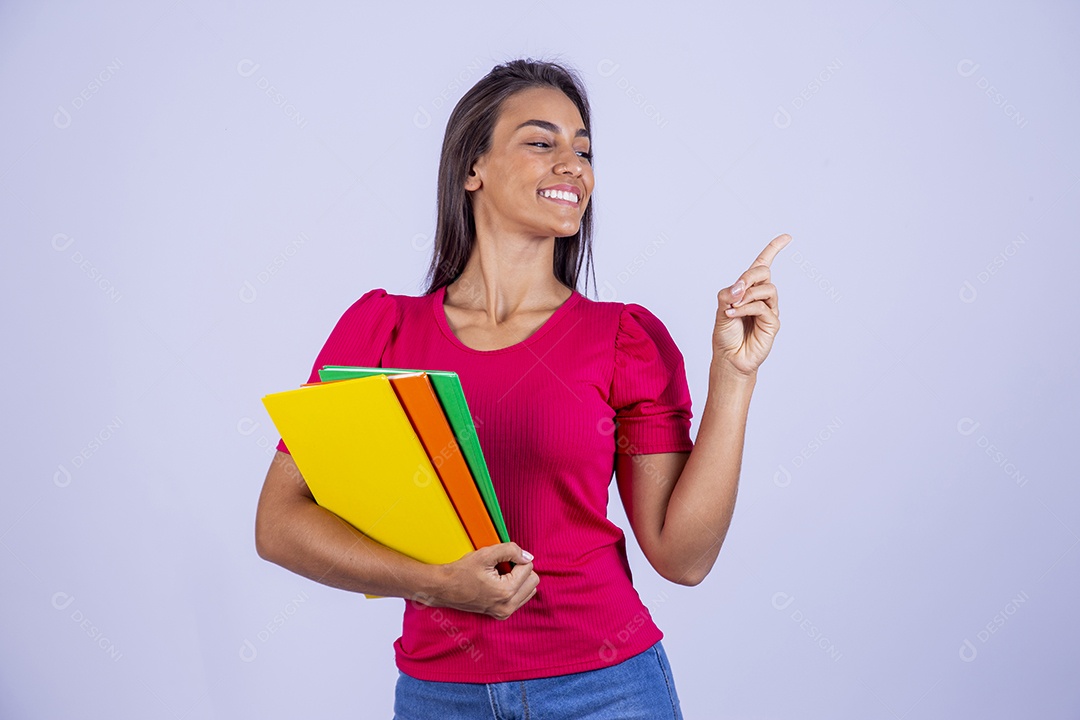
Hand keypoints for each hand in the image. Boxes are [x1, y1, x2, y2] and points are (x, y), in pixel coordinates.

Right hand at [419, 543, 538, 619]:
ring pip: (529, 590)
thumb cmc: (462, 571)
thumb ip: (510, 551)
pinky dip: (515, 588)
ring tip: (499, 576)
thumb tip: (528, 556)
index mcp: (505, 592)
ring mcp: (504, 613)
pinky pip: (521, 598)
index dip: (516, 559)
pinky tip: (498, 584)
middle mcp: (507, 606)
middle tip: (501, 568)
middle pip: (533, 581)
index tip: (500, 560)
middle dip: (521, 570)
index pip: (528, 568)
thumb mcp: (485, 554)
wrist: (444, 588)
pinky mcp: (501, 614)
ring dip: (519, 580)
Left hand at [712, 233, 791, 375]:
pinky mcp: (773, 323)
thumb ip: (728, 292)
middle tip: (736, 290)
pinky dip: (745, 308)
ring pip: (766, 289)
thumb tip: (740, 287)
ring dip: (747, 295)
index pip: (764, 265)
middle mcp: (761, 297)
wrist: (729, 357)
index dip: (774, 249)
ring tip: (733, 307)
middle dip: (749, 276)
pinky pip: (761, 307)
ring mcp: (770, 309)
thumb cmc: (726, 334)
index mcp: (749, 289)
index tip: (787, 237)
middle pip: (764, 272)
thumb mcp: (720, 307)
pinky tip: (733, 315)